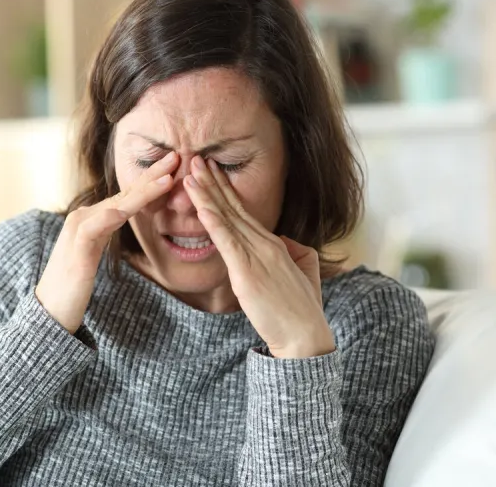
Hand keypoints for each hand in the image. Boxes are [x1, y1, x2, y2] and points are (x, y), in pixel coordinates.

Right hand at [36, 151, 178, 333]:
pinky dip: (108, 218)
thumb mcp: (95, 252)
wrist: (49, 310)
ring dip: (142, 192)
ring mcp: (78, 231)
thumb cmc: (74, 284)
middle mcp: (84, 217)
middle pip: (125, 193)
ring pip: (115, 206)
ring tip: (167, 179)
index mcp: (93, 217)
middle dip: (153, 174)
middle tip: (178, 156)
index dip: (152, 179)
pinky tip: (124, 211)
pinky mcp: (75, 251)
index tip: (176, 165)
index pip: (128, 194)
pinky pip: (93, 230)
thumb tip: (123, 216)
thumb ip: (107, 231)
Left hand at [184, 156, 334, 358]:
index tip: (210, 170)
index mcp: (274, 243)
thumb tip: (281, 239)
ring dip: (207, 195)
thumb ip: (291, 250)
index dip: (225, 189)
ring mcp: (257, 256)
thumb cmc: (302, 308)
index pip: (243, 210)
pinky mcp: (247, 273)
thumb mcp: (303, 271)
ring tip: (190, 173)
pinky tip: (202, 208)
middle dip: (212, 182)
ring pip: (227, 219)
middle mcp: (265, 243)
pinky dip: (214, 223)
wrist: (305, 336)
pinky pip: (227, 243)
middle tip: (195, 158)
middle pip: (233, 207)